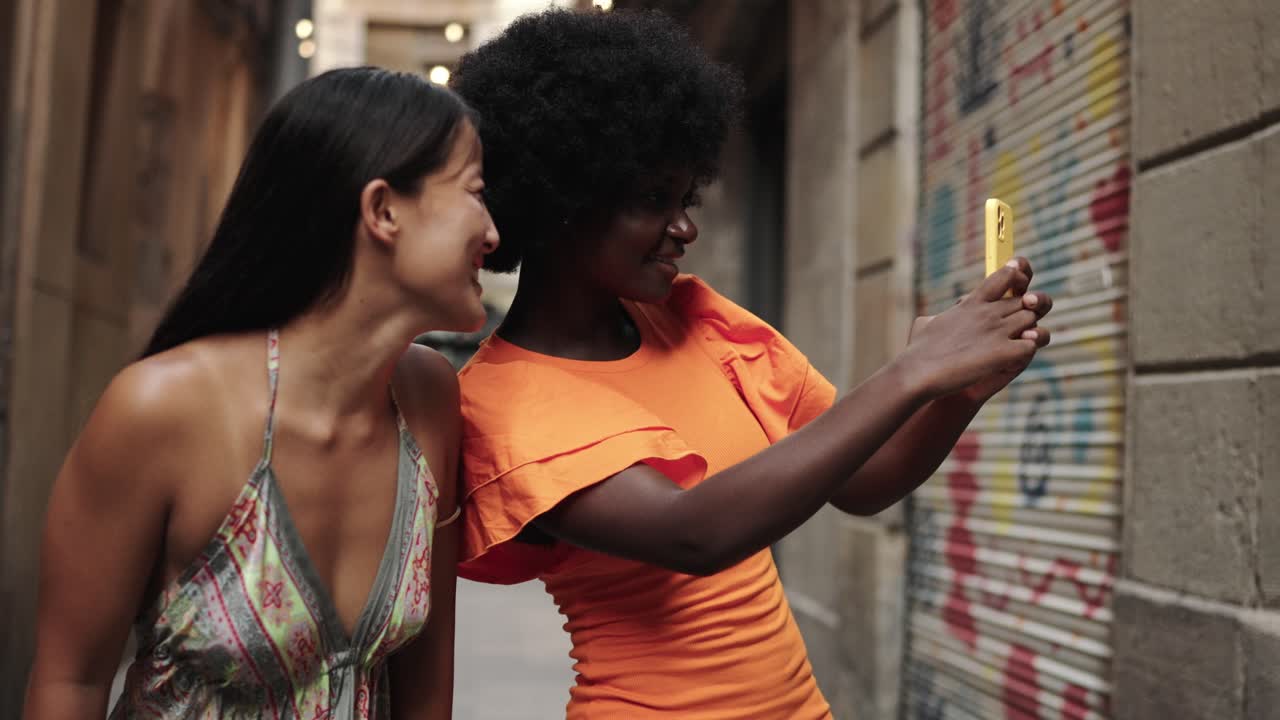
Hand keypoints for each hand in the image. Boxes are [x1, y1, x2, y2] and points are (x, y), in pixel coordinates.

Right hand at [896, 258, 1049, 400]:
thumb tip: (935, 320)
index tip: (1016, 283)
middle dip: (1026, 312)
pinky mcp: (1004, 353)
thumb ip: (940, 317)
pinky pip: (1032, 345)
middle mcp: (988, 312)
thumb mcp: (925, 324)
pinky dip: (1026, 351)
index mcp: (971, 303)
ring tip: (1016, 345)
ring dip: (1029, 332)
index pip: (1006, 275)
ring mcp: (997, 332)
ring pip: (1033, 320)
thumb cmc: (917, 351)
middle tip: (1017, 326)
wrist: (918, 372)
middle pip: (1025, 301)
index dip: (1017, 276)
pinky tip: (1013, 359)